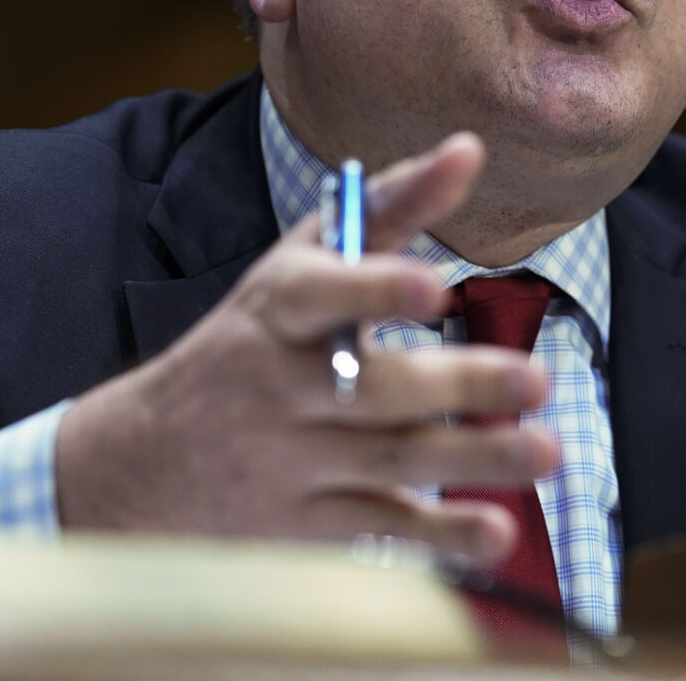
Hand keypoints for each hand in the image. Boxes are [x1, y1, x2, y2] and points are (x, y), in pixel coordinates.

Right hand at [54, 132, 559, 565]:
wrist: (139, 461)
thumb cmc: (251, 340)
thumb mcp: (299, 263)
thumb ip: (387, 206)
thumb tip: (467, 148)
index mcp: (276, 310)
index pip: (317, 294)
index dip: (371, 288)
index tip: (432, 283)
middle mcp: (280, 385)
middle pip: (371, 388)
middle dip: (457, 385)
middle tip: (534, 379)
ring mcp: (291, 460)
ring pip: (389, 460)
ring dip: (473, 459)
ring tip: (545, 448)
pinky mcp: (304, 522)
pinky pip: (379, 528)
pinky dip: (439, 536)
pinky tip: (496, 532)